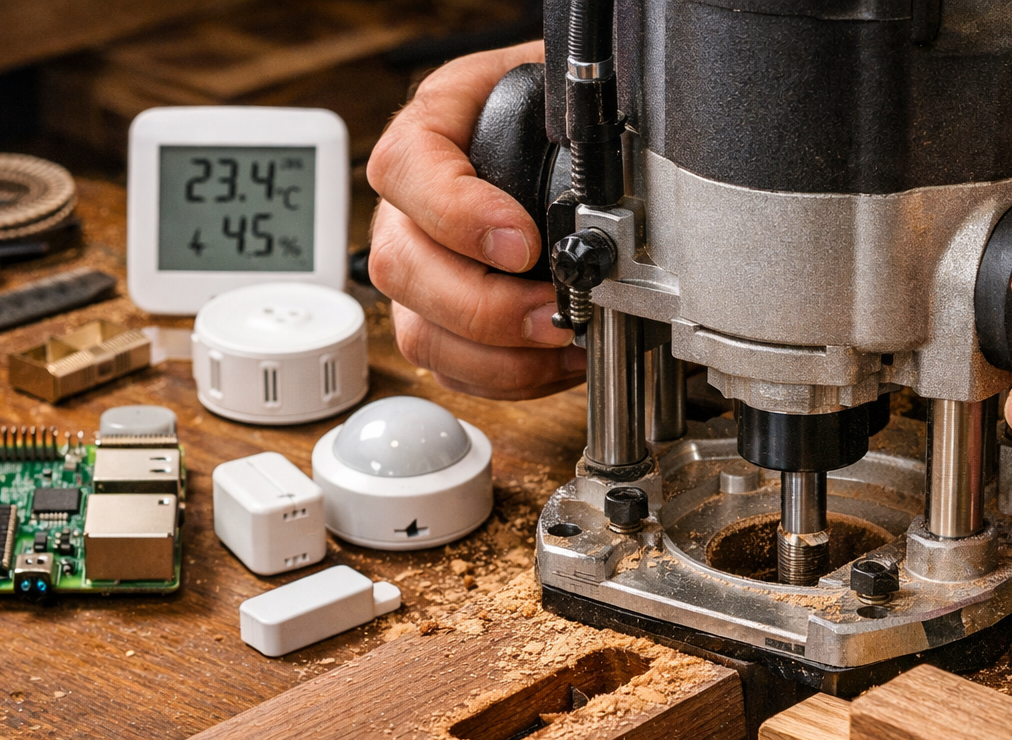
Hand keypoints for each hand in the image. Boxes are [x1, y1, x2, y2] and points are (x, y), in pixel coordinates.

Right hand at [366, 41, 585, 399]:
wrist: (558, 141)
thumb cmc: (554, 115)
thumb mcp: (561, 91)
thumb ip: (571, 117)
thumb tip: (610, 167)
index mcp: (432, 128)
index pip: (406, 168)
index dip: (457, 215)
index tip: (522, 244)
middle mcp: (407, 204)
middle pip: (401, 266)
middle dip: (484, 307)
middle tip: (553, 313)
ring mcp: (416, 266)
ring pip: (418, 330)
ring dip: (496, 356)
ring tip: (562, 343)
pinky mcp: (434, 317)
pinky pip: (448, 366)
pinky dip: (507, 377)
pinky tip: (558, 360)